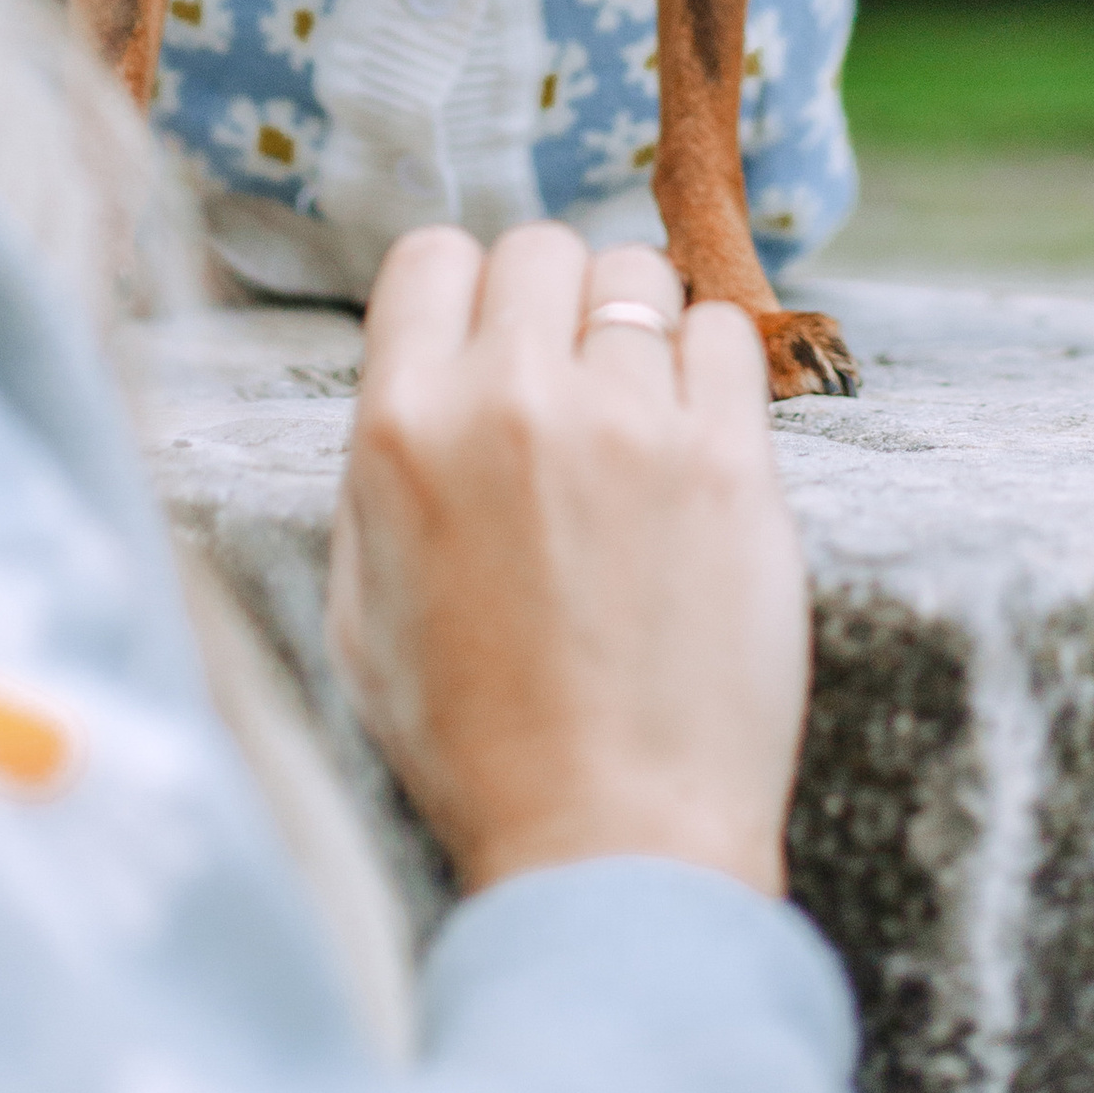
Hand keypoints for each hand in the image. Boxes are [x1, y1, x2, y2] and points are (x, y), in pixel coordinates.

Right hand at [327, 224, 810, 897]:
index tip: (494, 341)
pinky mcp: (727, 457)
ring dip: (639, 329)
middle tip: (574, 387)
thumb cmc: (478, 744)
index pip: (431, 255)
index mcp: (402, 430)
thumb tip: (421, 368)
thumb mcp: (364, 603)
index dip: (466, 294)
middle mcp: (510, 400)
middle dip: (557, 304)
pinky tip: (700, 443)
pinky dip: (715, 370)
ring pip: (640, 275)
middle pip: (542, 248)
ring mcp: (626, 422)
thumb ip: (382, 467)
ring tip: (642, 420)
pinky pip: (729, 334)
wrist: (611, 844)